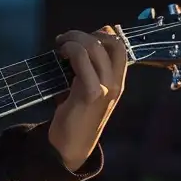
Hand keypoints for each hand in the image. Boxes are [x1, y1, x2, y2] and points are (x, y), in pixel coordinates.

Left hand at [47, 26, 128, 171]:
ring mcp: (106, 89)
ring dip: (74, 39)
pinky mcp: (90, 93)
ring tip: (60, 45)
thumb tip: (81, 43)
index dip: (102, 34)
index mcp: (119, 82)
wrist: (70, 146)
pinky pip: (81, 59)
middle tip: (65, 40)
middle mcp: (117, 84)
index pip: (120, 46)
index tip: (81, 38)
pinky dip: (69, 50)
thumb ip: (89, 70)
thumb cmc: (76, 116)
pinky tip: (59, 54)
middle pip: (110, 42)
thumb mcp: (88, 90)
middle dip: (84, 34)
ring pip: (94, 47)